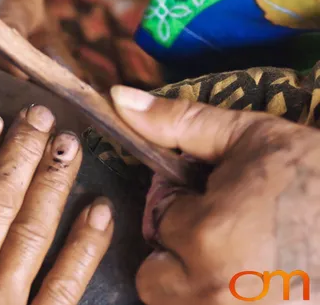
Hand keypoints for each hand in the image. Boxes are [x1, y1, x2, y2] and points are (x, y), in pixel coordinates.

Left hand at [110, 85, 319, 304]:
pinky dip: (229, 298)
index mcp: (208, 236)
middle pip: (157, 279)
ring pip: (182, 303)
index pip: (159, 221)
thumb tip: (119, 97)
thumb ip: (178, 121)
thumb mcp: (252, 138)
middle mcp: (215, 293)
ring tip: (244, 255)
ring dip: (200, 281)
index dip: (183, 205)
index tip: (213, 196)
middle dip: (179, 254)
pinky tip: (263, 276)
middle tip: (223, 232)